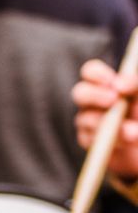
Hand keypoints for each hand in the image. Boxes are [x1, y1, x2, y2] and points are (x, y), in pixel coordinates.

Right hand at [73, 58, 137, 180]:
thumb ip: (134, 84)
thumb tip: (120, 85)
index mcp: (104, 84)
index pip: (90, 71)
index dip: (97, 74)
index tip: (113, 81)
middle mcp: (91, 101)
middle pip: (80, 92)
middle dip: (95, 95)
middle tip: (114, 100)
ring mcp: (86, 120)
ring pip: (86, 119)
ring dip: (109, 123)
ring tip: (133, 132)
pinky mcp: (87, 140)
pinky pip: (91, 139)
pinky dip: (111, 140)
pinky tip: (128, 141)